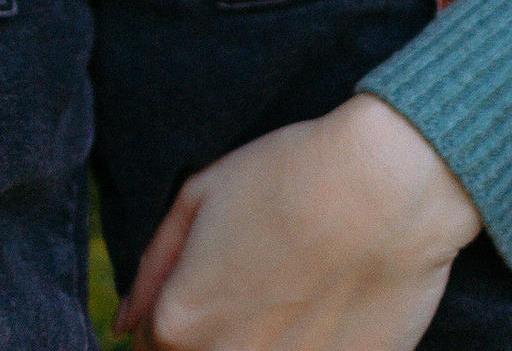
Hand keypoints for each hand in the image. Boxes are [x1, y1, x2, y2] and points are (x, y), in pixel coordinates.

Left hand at [119, 96, 481, 350]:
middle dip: (213, 330)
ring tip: (291, 293)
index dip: (180, 306)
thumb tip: (125, 324)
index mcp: (181, 323)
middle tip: (254, 284)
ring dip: (257, 340)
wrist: (386, 187)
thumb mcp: (200, 197)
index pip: (152, 343)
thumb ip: (154, 267)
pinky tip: (325, 308)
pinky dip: (305, 344)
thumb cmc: (289, 177)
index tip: (212, 277)